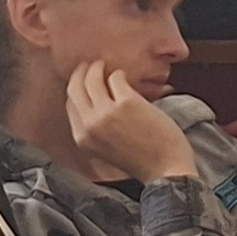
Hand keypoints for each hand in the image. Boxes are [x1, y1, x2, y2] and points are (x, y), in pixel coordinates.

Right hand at [66, 60, 199, 186]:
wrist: (165, 170)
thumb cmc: (141, 160)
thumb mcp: (105, 148)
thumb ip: (95, 128)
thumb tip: (94, 100)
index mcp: (82, 139)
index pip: (71, 104)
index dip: (76, 88)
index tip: (81, 79)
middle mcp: (90, 125)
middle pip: (75, 88)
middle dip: (81, 72)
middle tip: (89, 65)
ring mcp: (107, 113)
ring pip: (93, 79)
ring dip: (98, 68)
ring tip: (105, 66)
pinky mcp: (126, 102)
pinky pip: (116, 78)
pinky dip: (120, 75)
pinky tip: (125, 77)